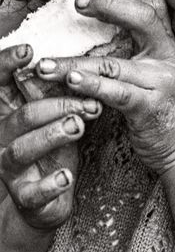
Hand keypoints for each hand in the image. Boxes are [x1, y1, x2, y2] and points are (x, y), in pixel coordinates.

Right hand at [0, 44, 100, 230]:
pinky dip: (49, 184)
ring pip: (23, 149)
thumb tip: (77, 64)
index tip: (29, 50)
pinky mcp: (25, 196)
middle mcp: (3, 138)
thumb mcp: (52, 116)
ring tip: (78, 126)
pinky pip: (32, 192)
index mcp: (8, 114)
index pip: (0, 85)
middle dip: (56, 106)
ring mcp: (10, 168)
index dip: (7, 65)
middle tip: (89, 103)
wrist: (45, 201)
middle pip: (23, 116)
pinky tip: (66, 177)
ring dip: (52, 136)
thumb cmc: (51, 149)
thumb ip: (55, 92)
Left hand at [36, 0, 174, 176]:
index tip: (85, 0)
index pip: (150, 9)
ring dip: (74, 64)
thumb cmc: (164, 113)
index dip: (119, 0)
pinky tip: (70, 83)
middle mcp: (168, 59)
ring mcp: (161, 82)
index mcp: (167, 48)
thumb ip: (137, 56)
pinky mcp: (150, 108)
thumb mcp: (158, 76)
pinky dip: (92, 87)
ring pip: (113, 64)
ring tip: (45, 65)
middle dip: (107, 7)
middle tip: (73, 6)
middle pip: (141, 21)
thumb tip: (93, 41)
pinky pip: (117, 93)